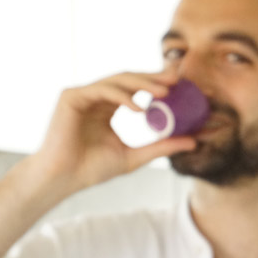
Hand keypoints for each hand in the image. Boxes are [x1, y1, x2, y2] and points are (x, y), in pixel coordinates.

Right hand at [27, 71, 197, 200]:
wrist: (64, 178)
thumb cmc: (92, 169)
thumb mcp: (135, 157)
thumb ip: (161, 146)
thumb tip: (193, 142)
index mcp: (109, 108)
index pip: (136, 90)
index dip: (157, 85)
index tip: (181, 86)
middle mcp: (96, 98)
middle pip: (129, 80)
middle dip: (153, 78)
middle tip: (177, 81)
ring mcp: (83, 95)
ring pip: (117, 81)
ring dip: (142, 84)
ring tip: (164, 92)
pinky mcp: (71, 96)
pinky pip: (101, 90)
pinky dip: (121, 97)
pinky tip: (139, 108)